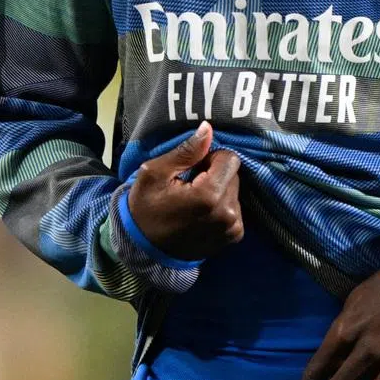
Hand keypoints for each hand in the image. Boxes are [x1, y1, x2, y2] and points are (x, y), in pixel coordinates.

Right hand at [126, 121, 243, 259]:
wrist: (143, 250)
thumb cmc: (146, 208)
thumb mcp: (155, 173)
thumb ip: (186, 151)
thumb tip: (208, 129)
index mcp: (209, 196)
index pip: (230, 159)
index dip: (211, 158)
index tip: (193, 169)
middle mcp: (227, 214)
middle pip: (234, 175)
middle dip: (216, 174)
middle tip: (191, 185)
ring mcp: (232, 228)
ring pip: (235, 191)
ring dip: (219, 191)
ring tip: (195, 201)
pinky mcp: (233, 237)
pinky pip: (236, 209)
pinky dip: (222, 206)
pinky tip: (202, 213)